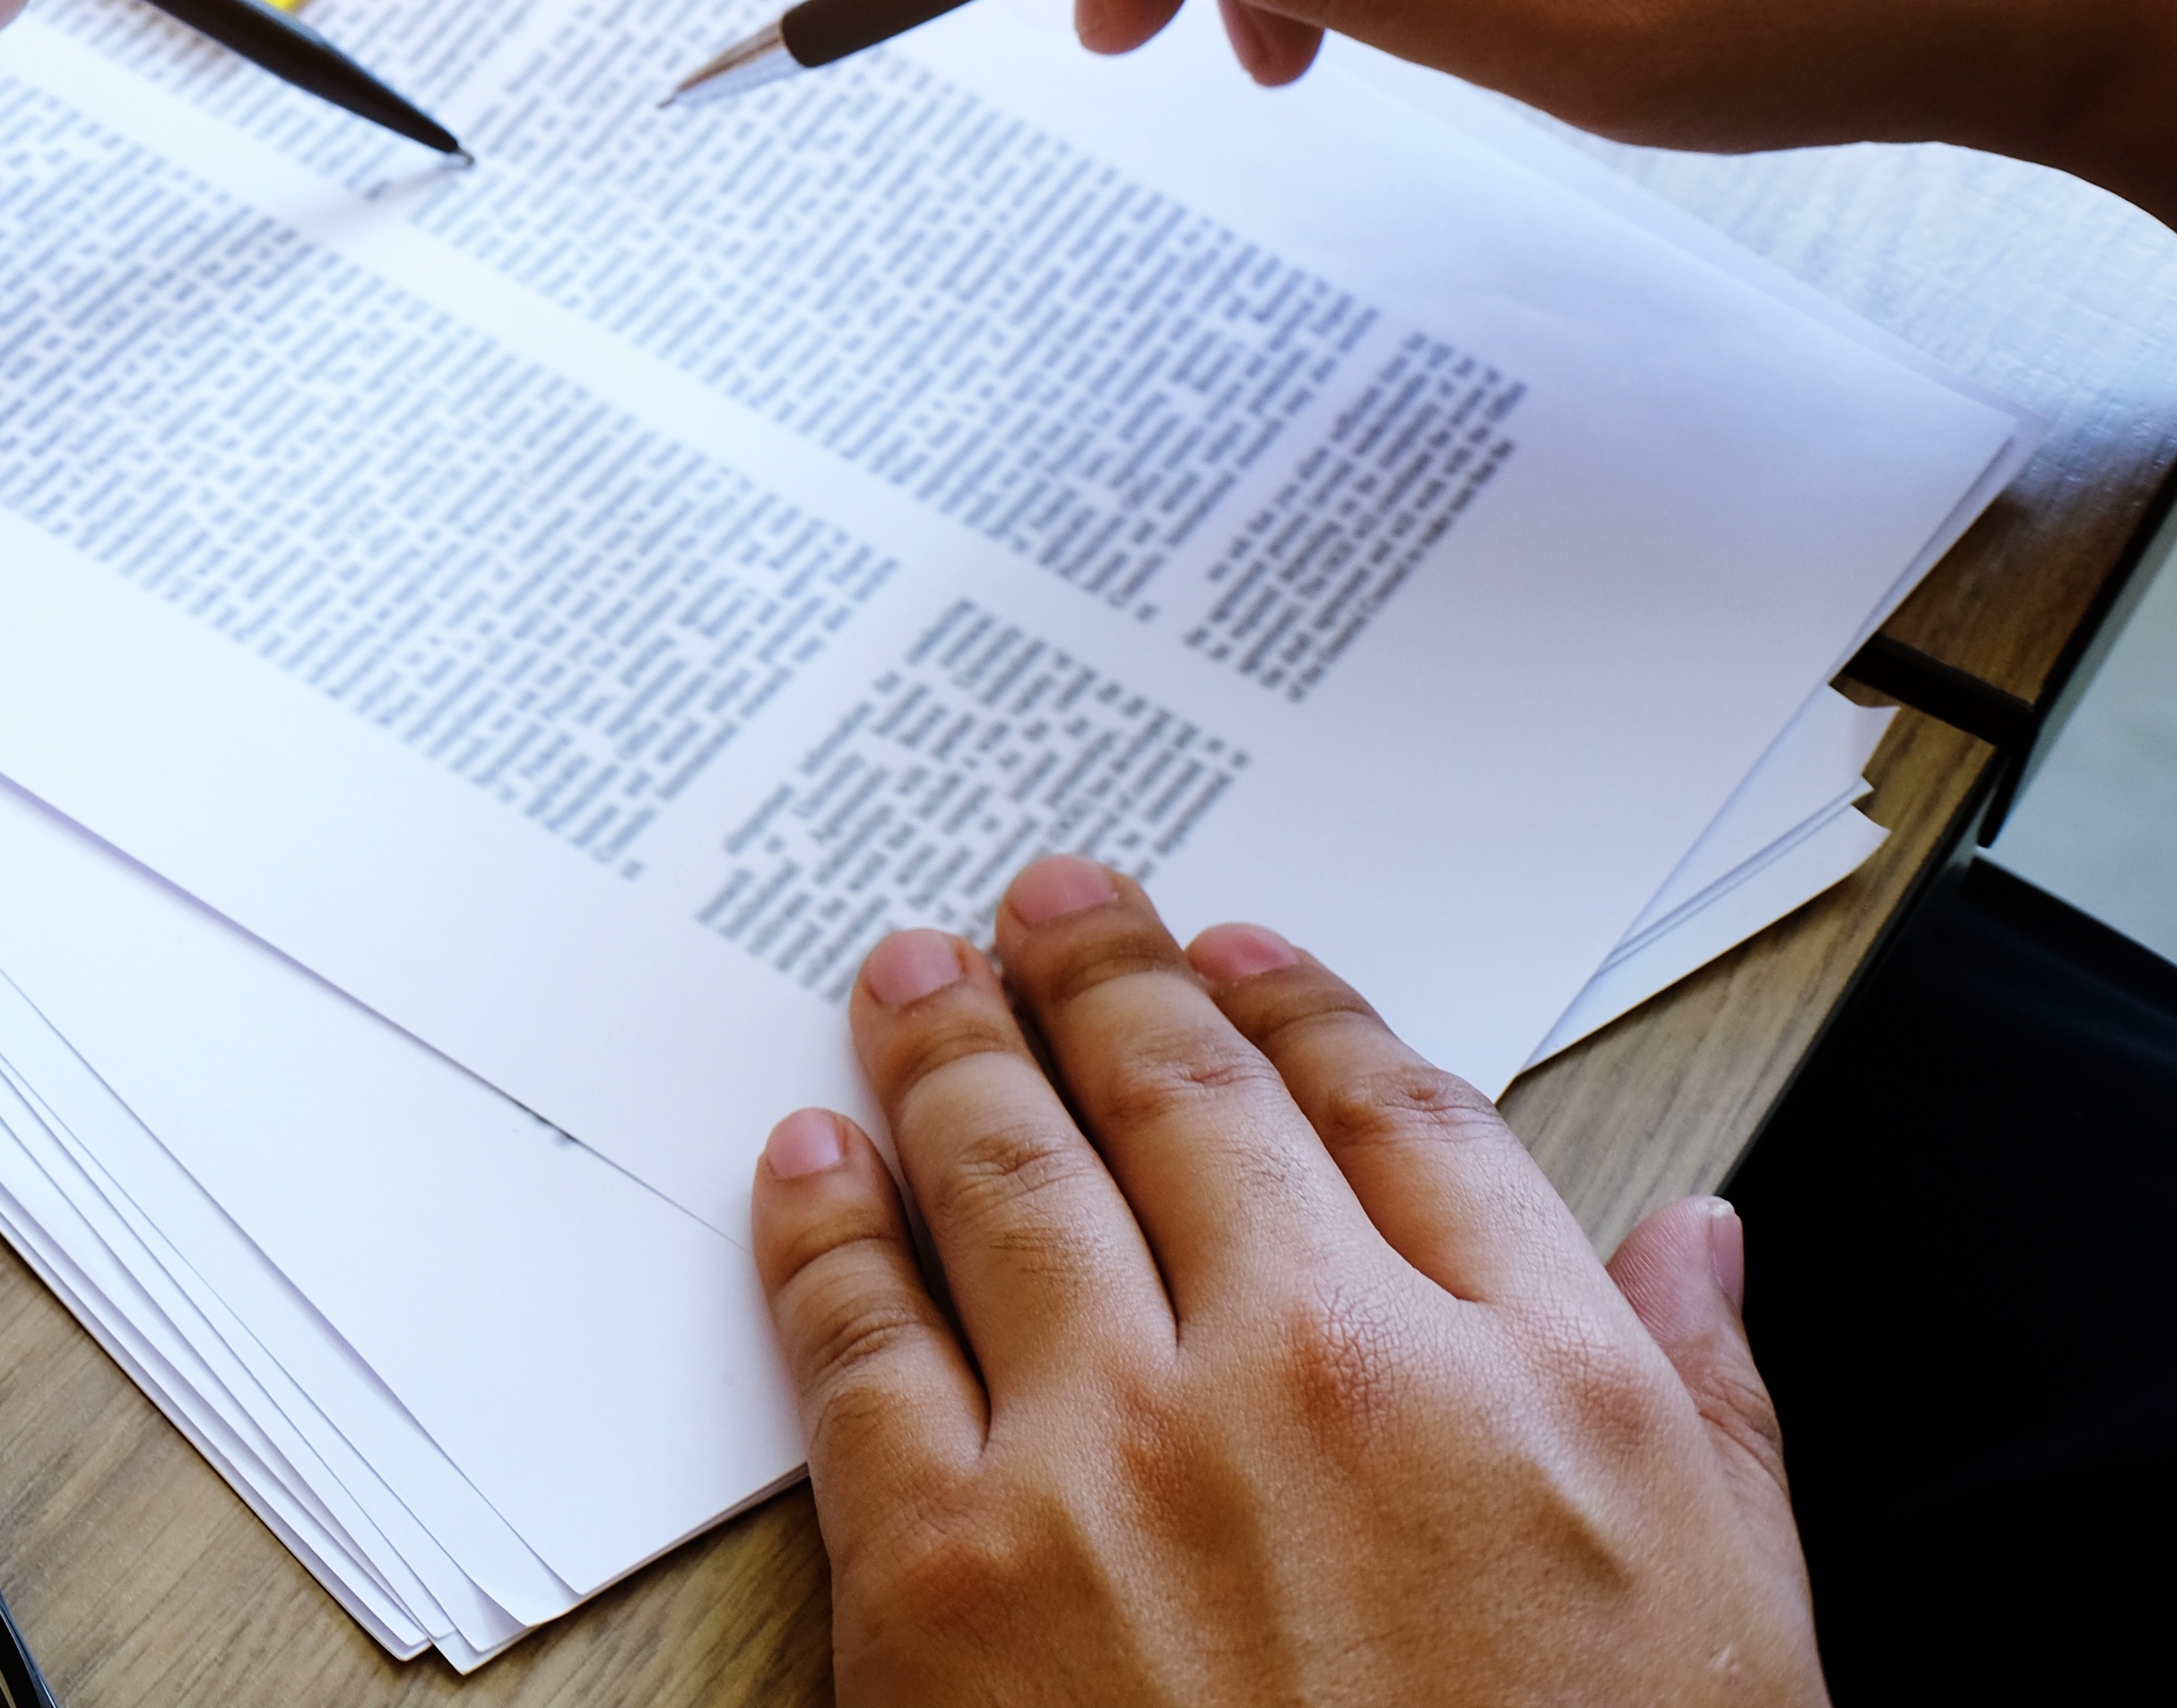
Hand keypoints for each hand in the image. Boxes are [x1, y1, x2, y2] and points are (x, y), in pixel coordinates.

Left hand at [756, 859, 1820, 1706]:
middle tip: (1044, 904)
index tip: (1242, 956)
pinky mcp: (943, 1566)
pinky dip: (819, 1226)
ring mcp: (1113, 1459)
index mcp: (1523, 1383)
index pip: (1401, 1116)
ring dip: (945, 1051)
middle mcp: (1313, 1373)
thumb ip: (1708, 1415)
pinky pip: (855, 1340)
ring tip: (910, 976)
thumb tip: (1699, 1246)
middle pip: (1184, 1105)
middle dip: (1102, 979)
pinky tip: (805, 1164)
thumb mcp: (1732, 1643)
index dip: (1303, 1011)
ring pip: (1001, 1174)